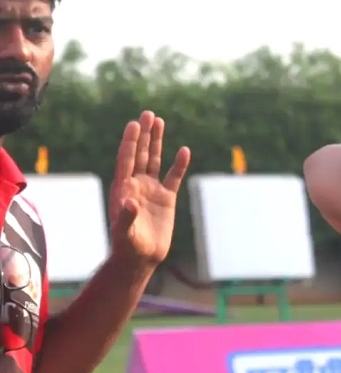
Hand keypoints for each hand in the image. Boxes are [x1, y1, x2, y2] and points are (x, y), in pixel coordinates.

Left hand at [109, 111, 190, 268]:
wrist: (141, 258)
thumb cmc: (127, 246)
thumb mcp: (124, 232)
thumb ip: (127, 216)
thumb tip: (131, 201)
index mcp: (124, 188)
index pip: (127, 159)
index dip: (131, 142)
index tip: (135, 124)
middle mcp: (137, 184)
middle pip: (141, 154)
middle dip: (144, 134)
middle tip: (148, 114)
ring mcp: (152, 190)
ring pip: (155, 160)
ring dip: (157, 142)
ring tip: (159, 122)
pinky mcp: (166, 199)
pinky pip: (174, 177)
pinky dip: (179, 164)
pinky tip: (184, 150)